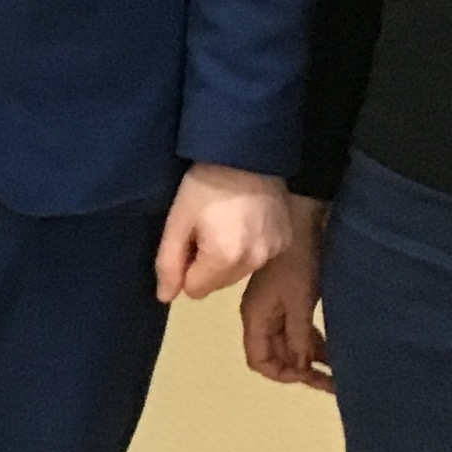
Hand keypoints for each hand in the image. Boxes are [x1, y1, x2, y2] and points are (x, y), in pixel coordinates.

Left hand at [157, 161, 292, 303]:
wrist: (247, 154)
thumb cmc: (204, 186)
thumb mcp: (177, 221)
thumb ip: (168, 263)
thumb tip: (165, 297)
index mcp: (224, 259)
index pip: (195, 290)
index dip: (185, 268)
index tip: (188, 239)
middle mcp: (253, 262)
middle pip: (218, 283)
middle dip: (206, 265)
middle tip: (206, 228)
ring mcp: (274, 252)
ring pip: (239, 272)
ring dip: (228, 257)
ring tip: (225, 222)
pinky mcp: (286, 240)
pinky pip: (259, 257)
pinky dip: (250, 246)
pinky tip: (245, 220)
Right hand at [238, 202, 330, 390]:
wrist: (300, 221)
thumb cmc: (296, 263)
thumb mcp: (298, 302)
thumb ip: (299, 337)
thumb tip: (302, 368)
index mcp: (256, 318)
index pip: (261, 361)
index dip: (284, 374)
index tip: (312, 376)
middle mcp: (262, 317)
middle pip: (277, 356)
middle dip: (302, 370)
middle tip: (335, 382)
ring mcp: (276, 307)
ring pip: (290, 344)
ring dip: (311, 357)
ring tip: (340, 368)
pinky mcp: (290, 298)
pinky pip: (299, 329)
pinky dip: (314, 341)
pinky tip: (335, 347)